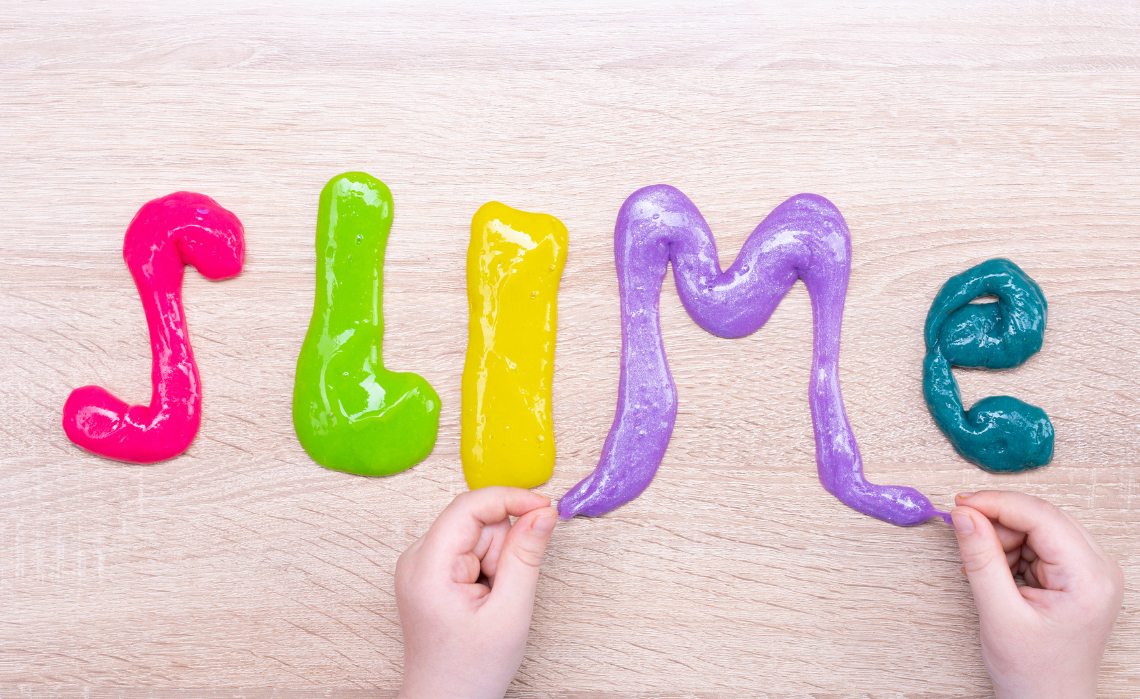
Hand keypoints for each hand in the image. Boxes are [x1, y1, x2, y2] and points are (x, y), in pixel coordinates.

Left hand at [395, 487, 556, 698]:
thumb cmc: (471, 670)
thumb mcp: (510, 612)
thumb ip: (526, 556)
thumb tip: (542, 513)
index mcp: (427, 568)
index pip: (469, 506)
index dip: (511, 500)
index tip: (545, 509)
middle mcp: (416, 558)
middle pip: (476, 521)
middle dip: (502, 550)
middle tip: (503, 591)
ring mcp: (420, 564)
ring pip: (477, 535)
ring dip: (496, 562)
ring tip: (490, 602)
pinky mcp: (430, 571)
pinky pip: (469, 550)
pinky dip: (486, 569)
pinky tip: (481, 600)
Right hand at [951, 491, 1123, 698]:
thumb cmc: (1033, 672)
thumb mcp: (999, 613)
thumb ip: (981, 558)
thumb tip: (964, 515)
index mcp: (1089, 578)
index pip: (1041, 516)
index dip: (996, 504)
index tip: (959, 505)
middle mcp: (1099, 569)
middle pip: (1042, 518)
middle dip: (999, 524)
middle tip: (967, 542)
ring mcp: (1091, 572)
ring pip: (1039, 528)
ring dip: (1005, 540)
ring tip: (987, 574)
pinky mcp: (1078, 577)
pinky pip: (1041, 544)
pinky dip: (1013, 552)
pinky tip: (1000, 576)